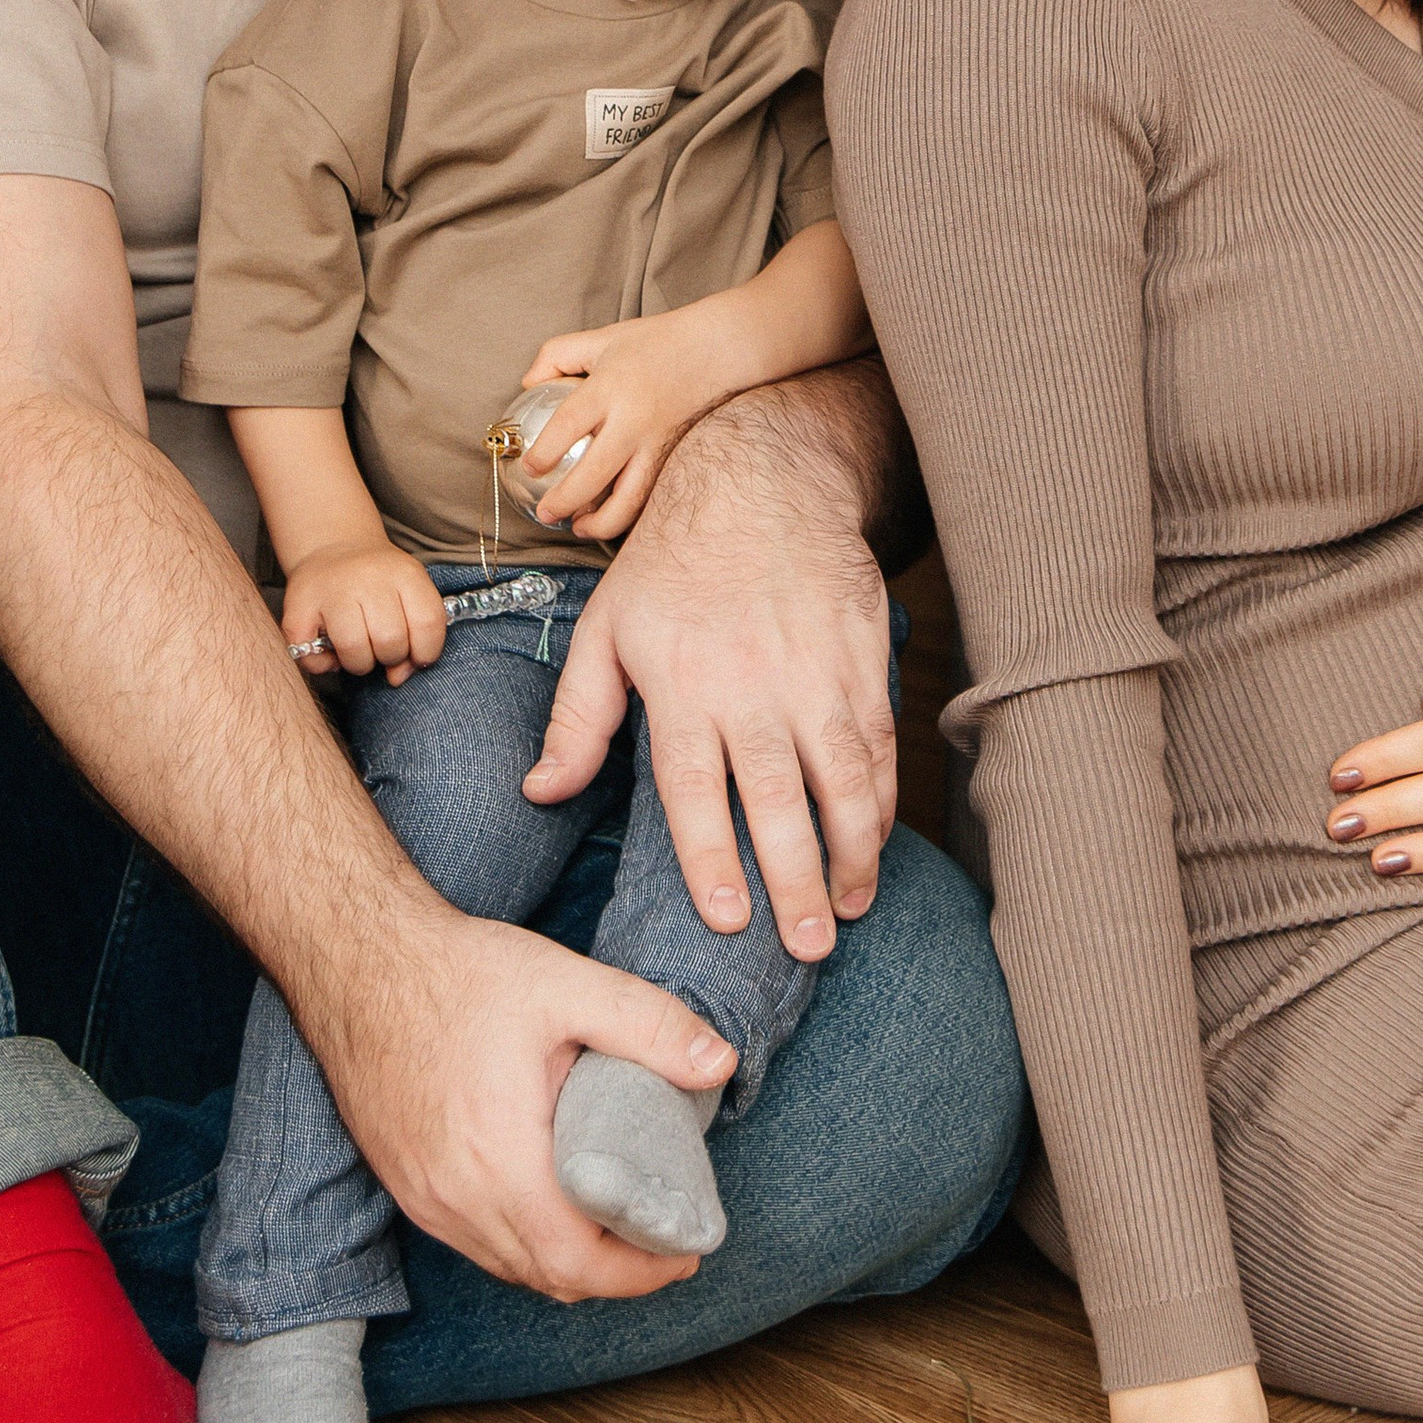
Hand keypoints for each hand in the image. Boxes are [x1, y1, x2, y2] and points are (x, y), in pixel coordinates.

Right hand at [283, 541, 446, 687]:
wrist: (334, 546)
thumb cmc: (378, 582)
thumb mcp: (408, 594)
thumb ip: (416, 636)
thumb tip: (397, 677)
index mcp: (404, 573)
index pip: (428, 623)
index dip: (425, 652)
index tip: (416, 654)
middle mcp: (368, 577)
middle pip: (391, 641)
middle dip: (390, 657)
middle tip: (381, 646)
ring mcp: (330, 590)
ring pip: (354, 651)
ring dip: (359, 664)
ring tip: (357, 650)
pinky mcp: (297, 607)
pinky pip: (313, 658)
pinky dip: (323, 665)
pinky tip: (329, 649)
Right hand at [308, 893, 738, 1298]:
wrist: (359, 960)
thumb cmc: (460, 972)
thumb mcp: (566, 985)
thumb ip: (649, 1024)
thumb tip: (720, 1064)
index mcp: (500, 1160)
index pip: (579, 1263)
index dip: (641, 1272)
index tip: (685, 1252)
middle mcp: (454, 1197)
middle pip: (548, 1276)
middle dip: (616, 1271)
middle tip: (664, 1239)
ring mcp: (423, 1197)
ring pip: (509, 1264)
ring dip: (567, 1260)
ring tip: (617, 1223)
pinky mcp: (405, 1184)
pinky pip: (474, 1241)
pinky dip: (522, 1241)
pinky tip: (552, 1204)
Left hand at [518, 315, 725, 540]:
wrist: (719, 350)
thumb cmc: (657, 342)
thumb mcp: (601, 338)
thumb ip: (556, 355)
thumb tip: (528, 383)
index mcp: (610, 388)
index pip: (567, 426)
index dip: (543, 453)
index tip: (530, 467)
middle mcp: (634, 422)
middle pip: (593, 475)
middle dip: (564, 502)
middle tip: (546, 513)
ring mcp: (659, 445)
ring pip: (628, 501)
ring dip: (600, 524)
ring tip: (579, 527)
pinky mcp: (676, 459)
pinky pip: (650, 497)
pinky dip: (628, 514)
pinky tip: (612, 516)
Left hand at [523, 368, 901, 957]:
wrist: (761, 474)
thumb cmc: (671, 560)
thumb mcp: (605, 627)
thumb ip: (577, 717)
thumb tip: (539, 792)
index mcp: (682, 680)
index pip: (697, 787)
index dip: (713, 857)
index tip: (728, 919)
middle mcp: (752, 680)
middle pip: (778, 796)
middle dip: (795, 880)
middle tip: (810, 948)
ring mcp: (816, 668)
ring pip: (844, 776)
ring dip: (854, 850)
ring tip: (851, 907)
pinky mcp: (862, 653)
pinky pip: (878, 740)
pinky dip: (882, 796)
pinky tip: (876, 838)